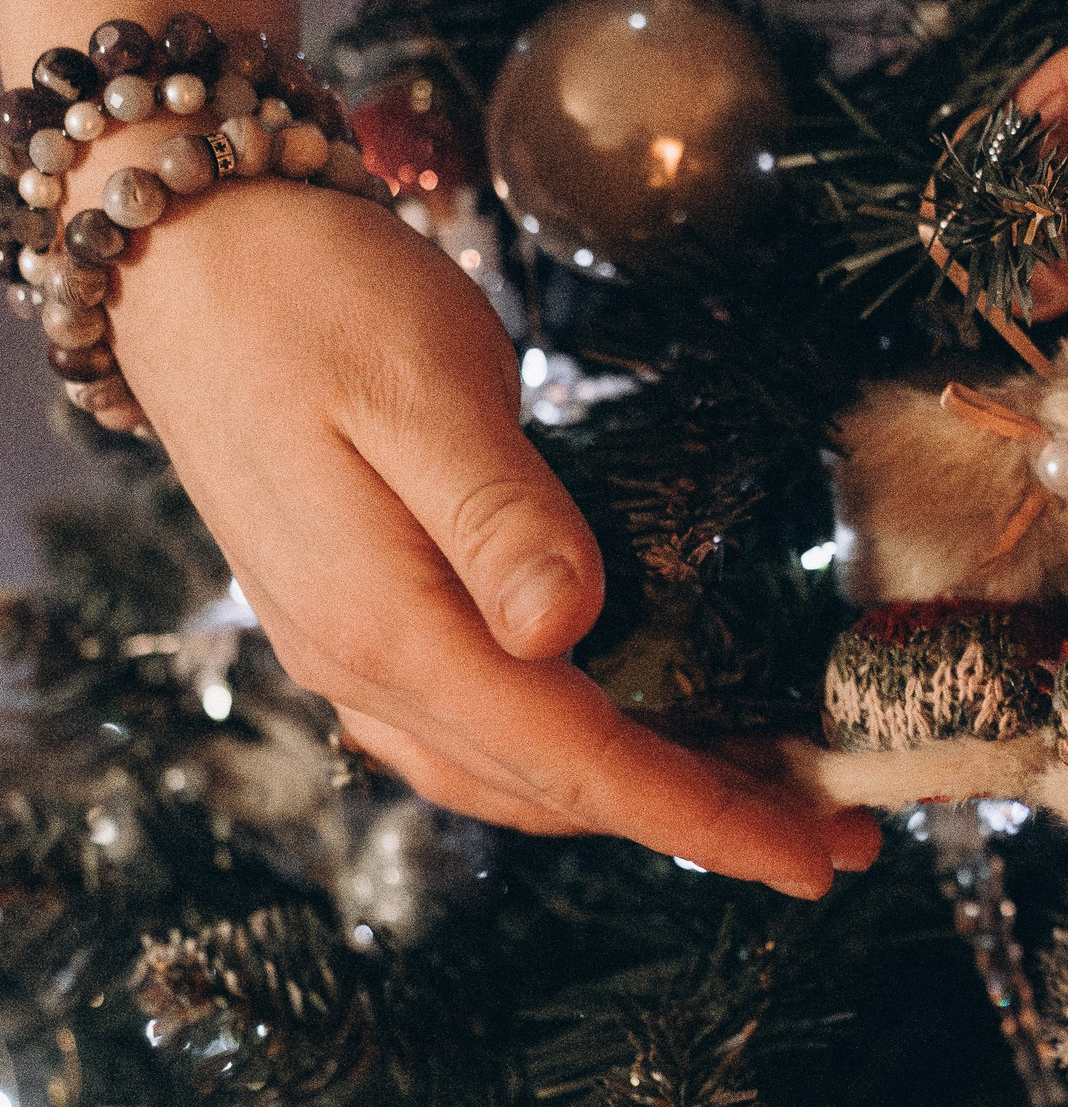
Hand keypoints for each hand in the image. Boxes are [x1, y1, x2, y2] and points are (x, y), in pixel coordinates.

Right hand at [101, 164, 878, 894]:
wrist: (191, 256)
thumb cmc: (315, 299)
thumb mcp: (426, 387)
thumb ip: (501, 514)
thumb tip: (568, 630)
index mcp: (386, 626)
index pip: (574, 757)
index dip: (702, 815)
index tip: (811, 850)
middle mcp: (363, 667)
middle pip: (558, 787)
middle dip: (704, 820)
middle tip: (837, 833)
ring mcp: (354, 652)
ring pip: (517, 773)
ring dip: (643, 796)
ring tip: (766, 789)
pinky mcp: (364, 618)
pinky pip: (480, 729)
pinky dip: (575, 754)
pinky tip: (641, 734)